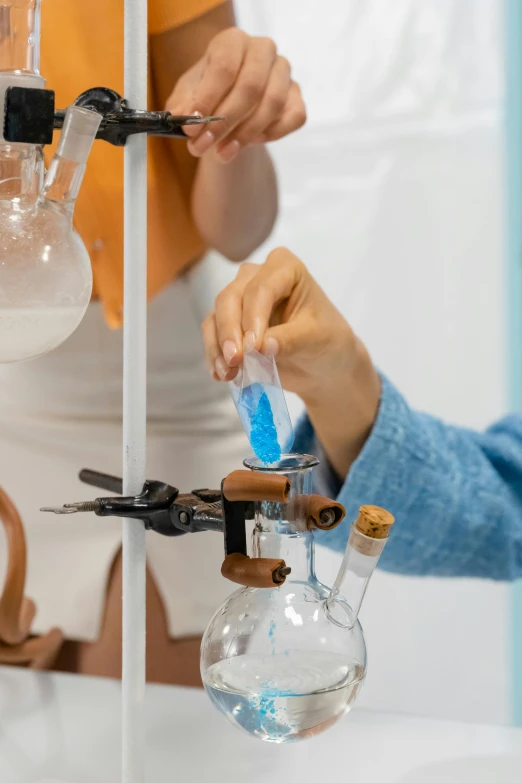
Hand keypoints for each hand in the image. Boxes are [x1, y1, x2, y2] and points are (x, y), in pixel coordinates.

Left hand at [165, 28, 305, 163]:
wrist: (231, 108)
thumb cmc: (209, 96)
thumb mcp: (188, 98)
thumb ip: (182, 106)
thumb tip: (181, 117)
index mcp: (233, 41)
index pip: (224, 67)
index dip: (207, 99)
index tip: (191, 128)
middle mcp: (262, 50)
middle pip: (250, 87)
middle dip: (224, 122)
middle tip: (203, 146)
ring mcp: (284, 72)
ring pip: (272, 104)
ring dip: (246, 134)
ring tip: (222, 153)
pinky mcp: (297, 96)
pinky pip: (293, 117)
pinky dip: (272, 134)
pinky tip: (251, 143)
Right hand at [202, 248, 380, 477]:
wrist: (322, 365)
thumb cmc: (327, 342)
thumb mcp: (316, 340)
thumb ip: (290, 340)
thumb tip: (260, 346)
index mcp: (285, 268)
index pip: (261, 287)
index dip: (253, 316)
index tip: (254, 347)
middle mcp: (257, 277)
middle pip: (231, 298)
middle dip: (229, 331)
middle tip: (235, 360)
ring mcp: (240, 299)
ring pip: (216, 316)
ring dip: (218, 346)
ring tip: (228, 373)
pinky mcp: (229, 324)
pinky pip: (212, 335)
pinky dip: (214, 355)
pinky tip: (222, 375)